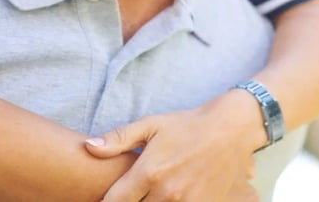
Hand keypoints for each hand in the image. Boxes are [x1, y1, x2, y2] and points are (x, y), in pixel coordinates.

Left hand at [85, 102, 259, 201]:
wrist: (230, 129)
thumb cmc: (187, 125)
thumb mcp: (151, 125)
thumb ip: (118, 139)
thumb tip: (88, 148)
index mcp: (149, 172)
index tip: (106, 198)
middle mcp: (166, 192)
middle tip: (131, 195)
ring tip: (151, 194)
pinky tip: (169, 198)